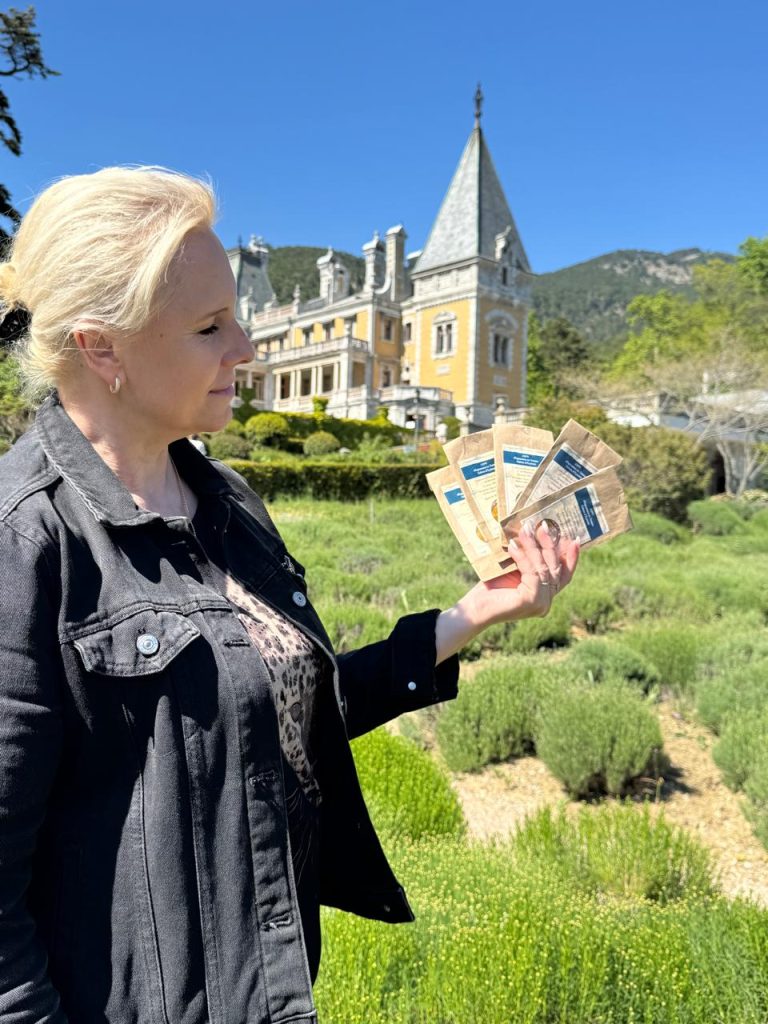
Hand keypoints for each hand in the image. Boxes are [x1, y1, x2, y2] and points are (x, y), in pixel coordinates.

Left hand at [435, 523, 579, 662]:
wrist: (475, 608)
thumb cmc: (491, 588)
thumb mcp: (515, 570)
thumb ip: (529, 559)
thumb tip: (536, 531)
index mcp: (544, 595)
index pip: (564, 576)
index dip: (571, 558)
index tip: (574, 539)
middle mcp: (546, 601)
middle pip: (554, 568)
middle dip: (550, 544)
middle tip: (544, 525)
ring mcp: (541, 603)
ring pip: (542, 568)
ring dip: (533, 546)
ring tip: (525, 529)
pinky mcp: (532, 600)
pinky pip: (531, 572)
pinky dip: (522, 557)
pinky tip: (512, 546)